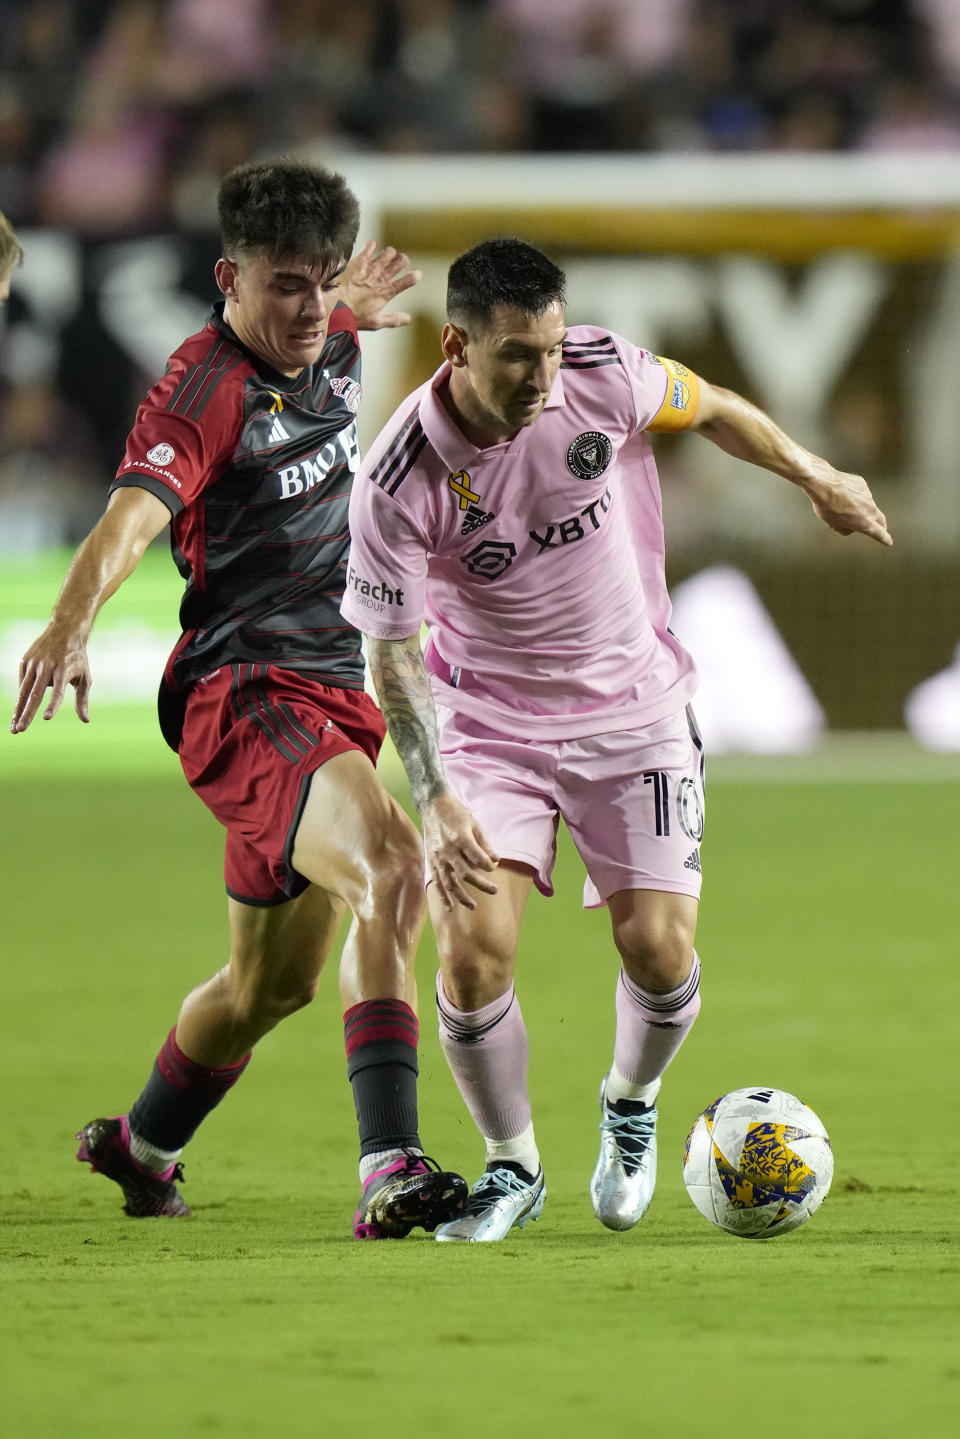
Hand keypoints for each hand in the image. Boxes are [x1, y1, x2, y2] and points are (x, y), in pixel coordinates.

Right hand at [10, 628, 91, 732]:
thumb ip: (82, 699)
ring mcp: (34, 663)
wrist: (65, 630)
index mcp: (64, 671)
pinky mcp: (25, 661)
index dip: (52, 705)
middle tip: (19, 730)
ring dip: (18, 710)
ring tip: (15, 728)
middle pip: (35, 694)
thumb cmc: (77, 658)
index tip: (46, 718)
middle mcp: (47, 667)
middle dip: (26, 714)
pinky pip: (22, 683)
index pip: (58, 692)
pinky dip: (21, 697)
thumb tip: (86, 721)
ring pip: (23, 691)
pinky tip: (20, 711)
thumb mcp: (85, 677)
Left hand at [337, 240, 420, 330]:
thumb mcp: (376, 323)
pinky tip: (371, 249)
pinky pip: (370, 246)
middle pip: (401, 261)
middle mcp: (381, 278)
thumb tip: (407, 318)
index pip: (408, 280)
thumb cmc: (353, 315)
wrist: (334, 305)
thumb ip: (394, 319)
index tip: (416, 275)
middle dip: (403, 261)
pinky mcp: (359, 260)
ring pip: (389, 252)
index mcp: (387, 292)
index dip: (415, 276)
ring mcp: (370, 268)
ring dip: (390, 253)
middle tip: (400, 263)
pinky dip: (373, 246)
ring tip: (386, 257)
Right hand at [421, 791, 498, 910]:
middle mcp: (448, 850)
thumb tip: (496, 860)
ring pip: (449, 882)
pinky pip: (437, 882)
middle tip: (495, 890)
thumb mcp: (475, 824)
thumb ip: (485, 844)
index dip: (489, 866)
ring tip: (474, 906)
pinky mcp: (431, 861)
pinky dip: (443, 896)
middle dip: (481, 885)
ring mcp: (437, 857)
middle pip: (465, 874)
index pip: (478, 859)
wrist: (433, 806)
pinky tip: (450, 906)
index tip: (493, 868)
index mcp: (461, 838)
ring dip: (461, 896)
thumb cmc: (457, 814)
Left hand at [803, 462, 892, 546]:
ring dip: (864, 509)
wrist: (823, 484)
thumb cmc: (826, 506)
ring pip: (870, 505)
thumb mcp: (833, 525)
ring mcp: (868, 496)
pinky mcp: (863, 485)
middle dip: (882, 526)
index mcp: (865, 523)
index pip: (880, 533)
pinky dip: (856, 496)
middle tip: (880, 529)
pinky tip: (844, 495)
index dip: (885, 538)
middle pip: (881, 520)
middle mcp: (870, 509)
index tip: (888, 541)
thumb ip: (845, 529)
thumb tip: (850, 526)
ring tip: (847, 508)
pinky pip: (862, 493)